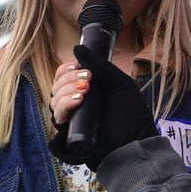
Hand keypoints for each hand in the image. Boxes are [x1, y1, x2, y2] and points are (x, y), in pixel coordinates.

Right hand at [47, 44, 157, 168]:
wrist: (136, 143)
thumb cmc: (132, 114)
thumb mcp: (120, 83)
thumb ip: (100, 66)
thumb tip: (77, 48)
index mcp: (86, 91)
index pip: (63, 78)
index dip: (65, 71)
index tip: (78, 67)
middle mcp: (76, 105)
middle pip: (56, 89)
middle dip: (67, 81)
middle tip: (87, 81)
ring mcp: (72, 121)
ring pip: (54, 104)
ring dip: (65, 94)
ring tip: (84, 94)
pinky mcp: (70, 137)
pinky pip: (57, 123)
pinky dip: (63, 110)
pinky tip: (76, 104)